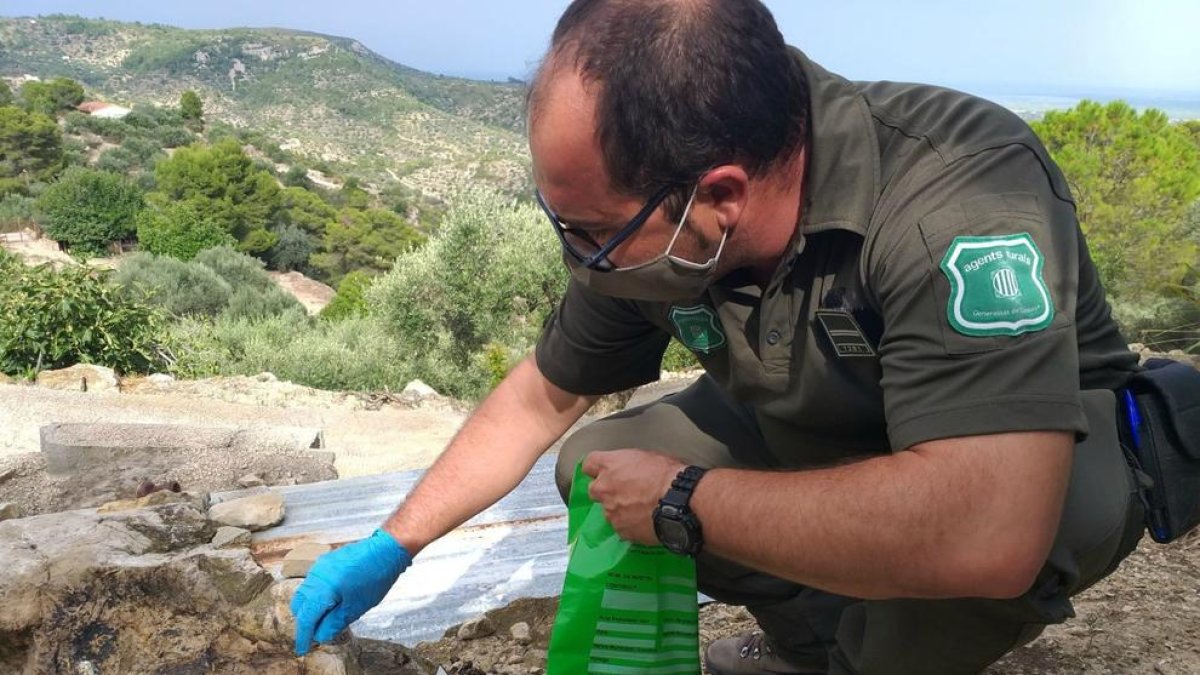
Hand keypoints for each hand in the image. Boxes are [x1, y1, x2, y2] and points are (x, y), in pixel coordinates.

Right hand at [290, 529, 411, 655]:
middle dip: (304, 622)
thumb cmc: (376, 577)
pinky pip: (311, 583)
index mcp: (323, 589)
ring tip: (321, 621)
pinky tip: (326, 603)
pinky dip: (314, 596)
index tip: (303, 649)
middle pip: (299, 605)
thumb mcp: (357, 607)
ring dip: (308, 608)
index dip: (303, 636)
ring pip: (303, 593)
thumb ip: (335, 623)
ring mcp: (318, 566)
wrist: (386, 549)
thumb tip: (320, 635)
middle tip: (313, 636)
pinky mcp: (324, 562)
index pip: (306, 617)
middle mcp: (316, 576)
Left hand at [582, 449, 685, 545]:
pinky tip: (647, 521)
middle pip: (595, 490)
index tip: (604, 471)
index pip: (589, 464)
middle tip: (626, 491)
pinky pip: (622, 528)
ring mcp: (611, 512)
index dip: (597, 469)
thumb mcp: (649, 457)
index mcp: (610, 465)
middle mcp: (604, 488)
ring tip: (642, 509)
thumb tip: (632, 470)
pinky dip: (631, 525)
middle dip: (607, 491)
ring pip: (609, 511)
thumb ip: (630, 464)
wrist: (681, 502)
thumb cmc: (669, 476)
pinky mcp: (622, 531)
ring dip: (621, 510)